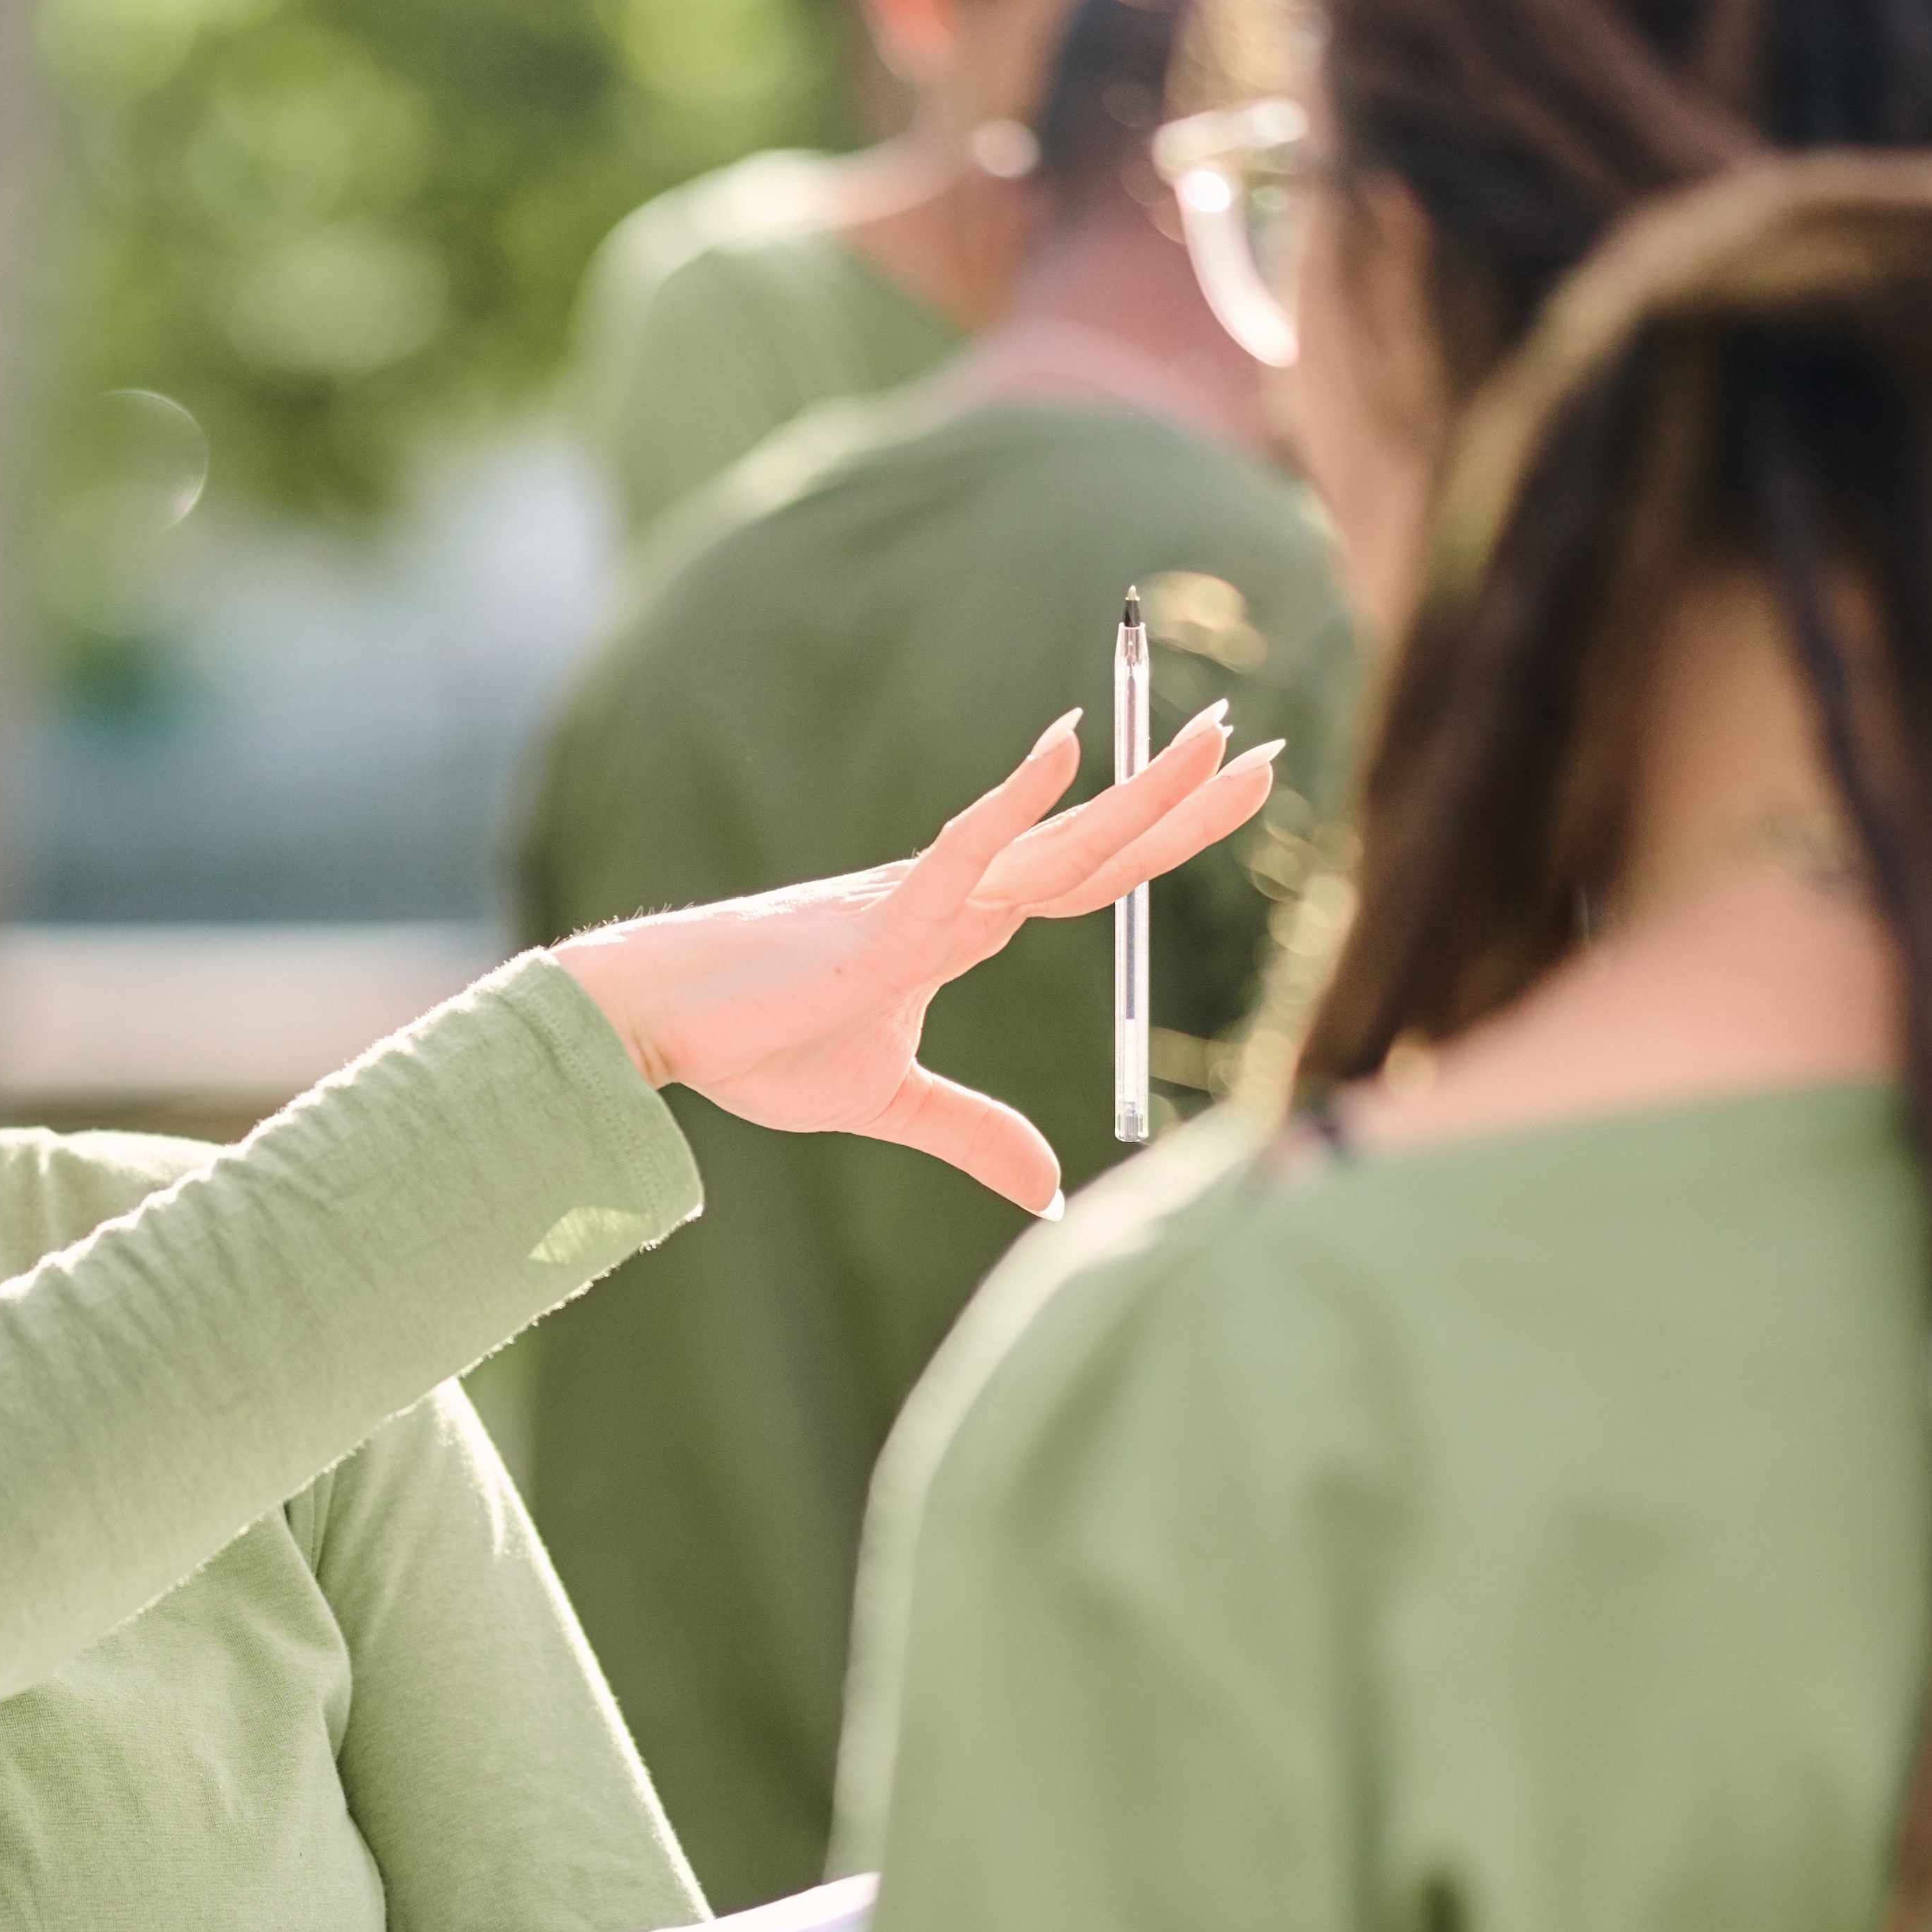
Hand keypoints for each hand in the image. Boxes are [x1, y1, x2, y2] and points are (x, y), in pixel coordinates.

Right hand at [550, 704, 1287, 1210]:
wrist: (664, 1026)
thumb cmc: (757, 1044)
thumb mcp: (888, 1102)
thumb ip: (971, 1133)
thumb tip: (1049, 1191)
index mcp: (962, 930)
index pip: (1088, 876)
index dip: (1162, 834)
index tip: (1234, 789)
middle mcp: (957, 900)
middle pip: (1094, 848)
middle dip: (1181, 799)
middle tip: (1266, 749)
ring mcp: (923, 902)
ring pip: (1053, 845)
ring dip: (1137, 796)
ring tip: (1214, 740)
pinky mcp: (880, 919)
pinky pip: (961, 853)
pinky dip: (1013, 805)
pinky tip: (1064, 753)